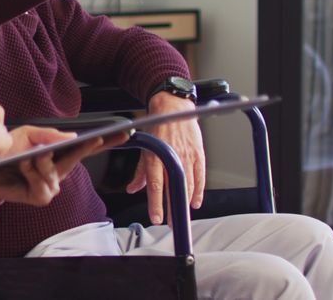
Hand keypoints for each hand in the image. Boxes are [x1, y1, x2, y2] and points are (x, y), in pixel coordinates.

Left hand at [0, 126, 105, 205]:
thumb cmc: (6, 153)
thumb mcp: (26, 135)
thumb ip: (48, 135)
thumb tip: (73, 136)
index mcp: (58, 155)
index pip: (84, 148)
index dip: (104, 142)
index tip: (123, 133)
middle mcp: (58, 171)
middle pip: (80, 160)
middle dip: (87, 148)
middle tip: (95, 139)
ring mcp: (51, 186)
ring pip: (56, 173)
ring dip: (42, 162)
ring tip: (30, 154)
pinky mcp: (40, 197)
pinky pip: (43, 185)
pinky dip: (33, 173)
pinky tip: (24, 165)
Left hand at [126, 92, 203, 224]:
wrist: (174, 108)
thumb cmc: (157, 128)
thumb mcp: (144, 148)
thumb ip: (140, 172)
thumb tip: (132, 189)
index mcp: (156, 156)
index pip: (155, 185)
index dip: (156, 203)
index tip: (156, 218)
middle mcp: (172, 157)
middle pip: (174, 189)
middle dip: (173, 208)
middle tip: (171, 224)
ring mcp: (187, 156)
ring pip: (188, 185)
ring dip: (185, 203)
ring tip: (181, 216)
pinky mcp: (198, 154)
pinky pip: (200, 177)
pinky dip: (199, 191)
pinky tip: (195, 202)